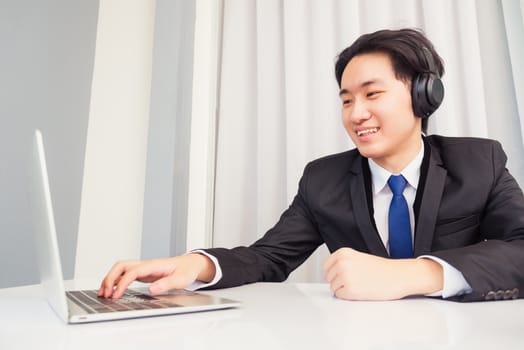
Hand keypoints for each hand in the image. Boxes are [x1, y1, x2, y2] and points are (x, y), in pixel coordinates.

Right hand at [97, 253, 215, 298]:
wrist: (190, 264)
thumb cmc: (186, 270)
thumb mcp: (180, 279)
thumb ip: (166, 284)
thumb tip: (151, 289)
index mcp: (154, 265)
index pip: (132, 272)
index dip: (122, 283)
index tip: (116, 295)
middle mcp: (146, 265)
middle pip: (121, 266)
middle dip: (109, 278)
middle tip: (105, 294)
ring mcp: (143, 268)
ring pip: (120, 268)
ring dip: (110, 279)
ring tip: (103, 294)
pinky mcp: (143, 273)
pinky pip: (125, 274)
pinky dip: (116, 281)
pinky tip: (112, 291)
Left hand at [322, 248, 442, 300]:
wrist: (398, 275)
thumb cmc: (381, 268)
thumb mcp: (357, 258)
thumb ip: (341, 263)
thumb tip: (327, 275)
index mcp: (343, 253)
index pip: (326, 266)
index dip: (335, 272)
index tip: (345, 273)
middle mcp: (342, 263)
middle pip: (329, 278)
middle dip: (340, 281)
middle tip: (357, 279)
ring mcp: (345, 277)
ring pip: (334, 288)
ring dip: (344, 289)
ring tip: (360, 284)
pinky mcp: (350, 291)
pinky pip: (340, 296)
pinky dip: (349, 296)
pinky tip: (361, 290)